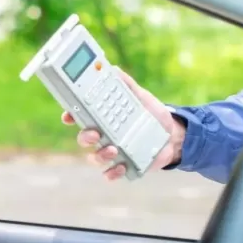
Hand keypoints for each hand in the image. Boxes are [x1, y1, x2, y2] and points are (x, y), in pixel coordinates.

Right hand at [61, 67, 185, 180]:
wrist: (174, 135)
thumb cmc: (152, 115)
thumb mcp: (142, 97)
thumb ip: (127, 85)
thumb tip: (114, 70)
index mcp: (104, 118)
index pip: (81, 117)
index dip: (71, 116)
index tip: (68, 116)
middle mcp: (104, 136)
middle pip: (84, 138)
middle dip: (85, 137)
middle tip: (95, 133)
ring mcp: (112, 152)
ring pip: (94, 157)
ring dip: (99, 155)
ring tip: (113, 149)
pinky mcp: (123, 166)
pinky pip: (110, 173)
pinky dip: (112, 173)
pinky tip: (120, 166)